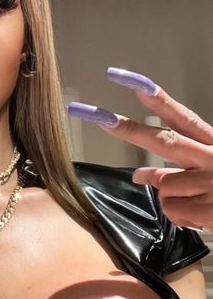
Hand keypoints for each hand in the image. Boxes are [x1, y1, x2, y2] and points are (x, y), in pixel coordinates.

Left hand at [68, 68, 212, 230]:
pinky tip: (203, 215)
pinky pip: (172, 211)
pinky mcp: (209, 208)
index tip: (129, 81)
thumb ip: (178, 168)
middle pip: (162, 141)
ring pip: (163, 187)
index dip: (155, 99)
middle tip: (97, 116)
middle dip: (127, 129)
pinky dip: (181, 216)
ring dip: (173, 197)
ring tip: (199, 200)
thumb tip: (140, 175)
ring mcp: (211, 182)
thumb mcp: (212, 168)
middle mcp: (212, 157)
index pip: (181, 116)